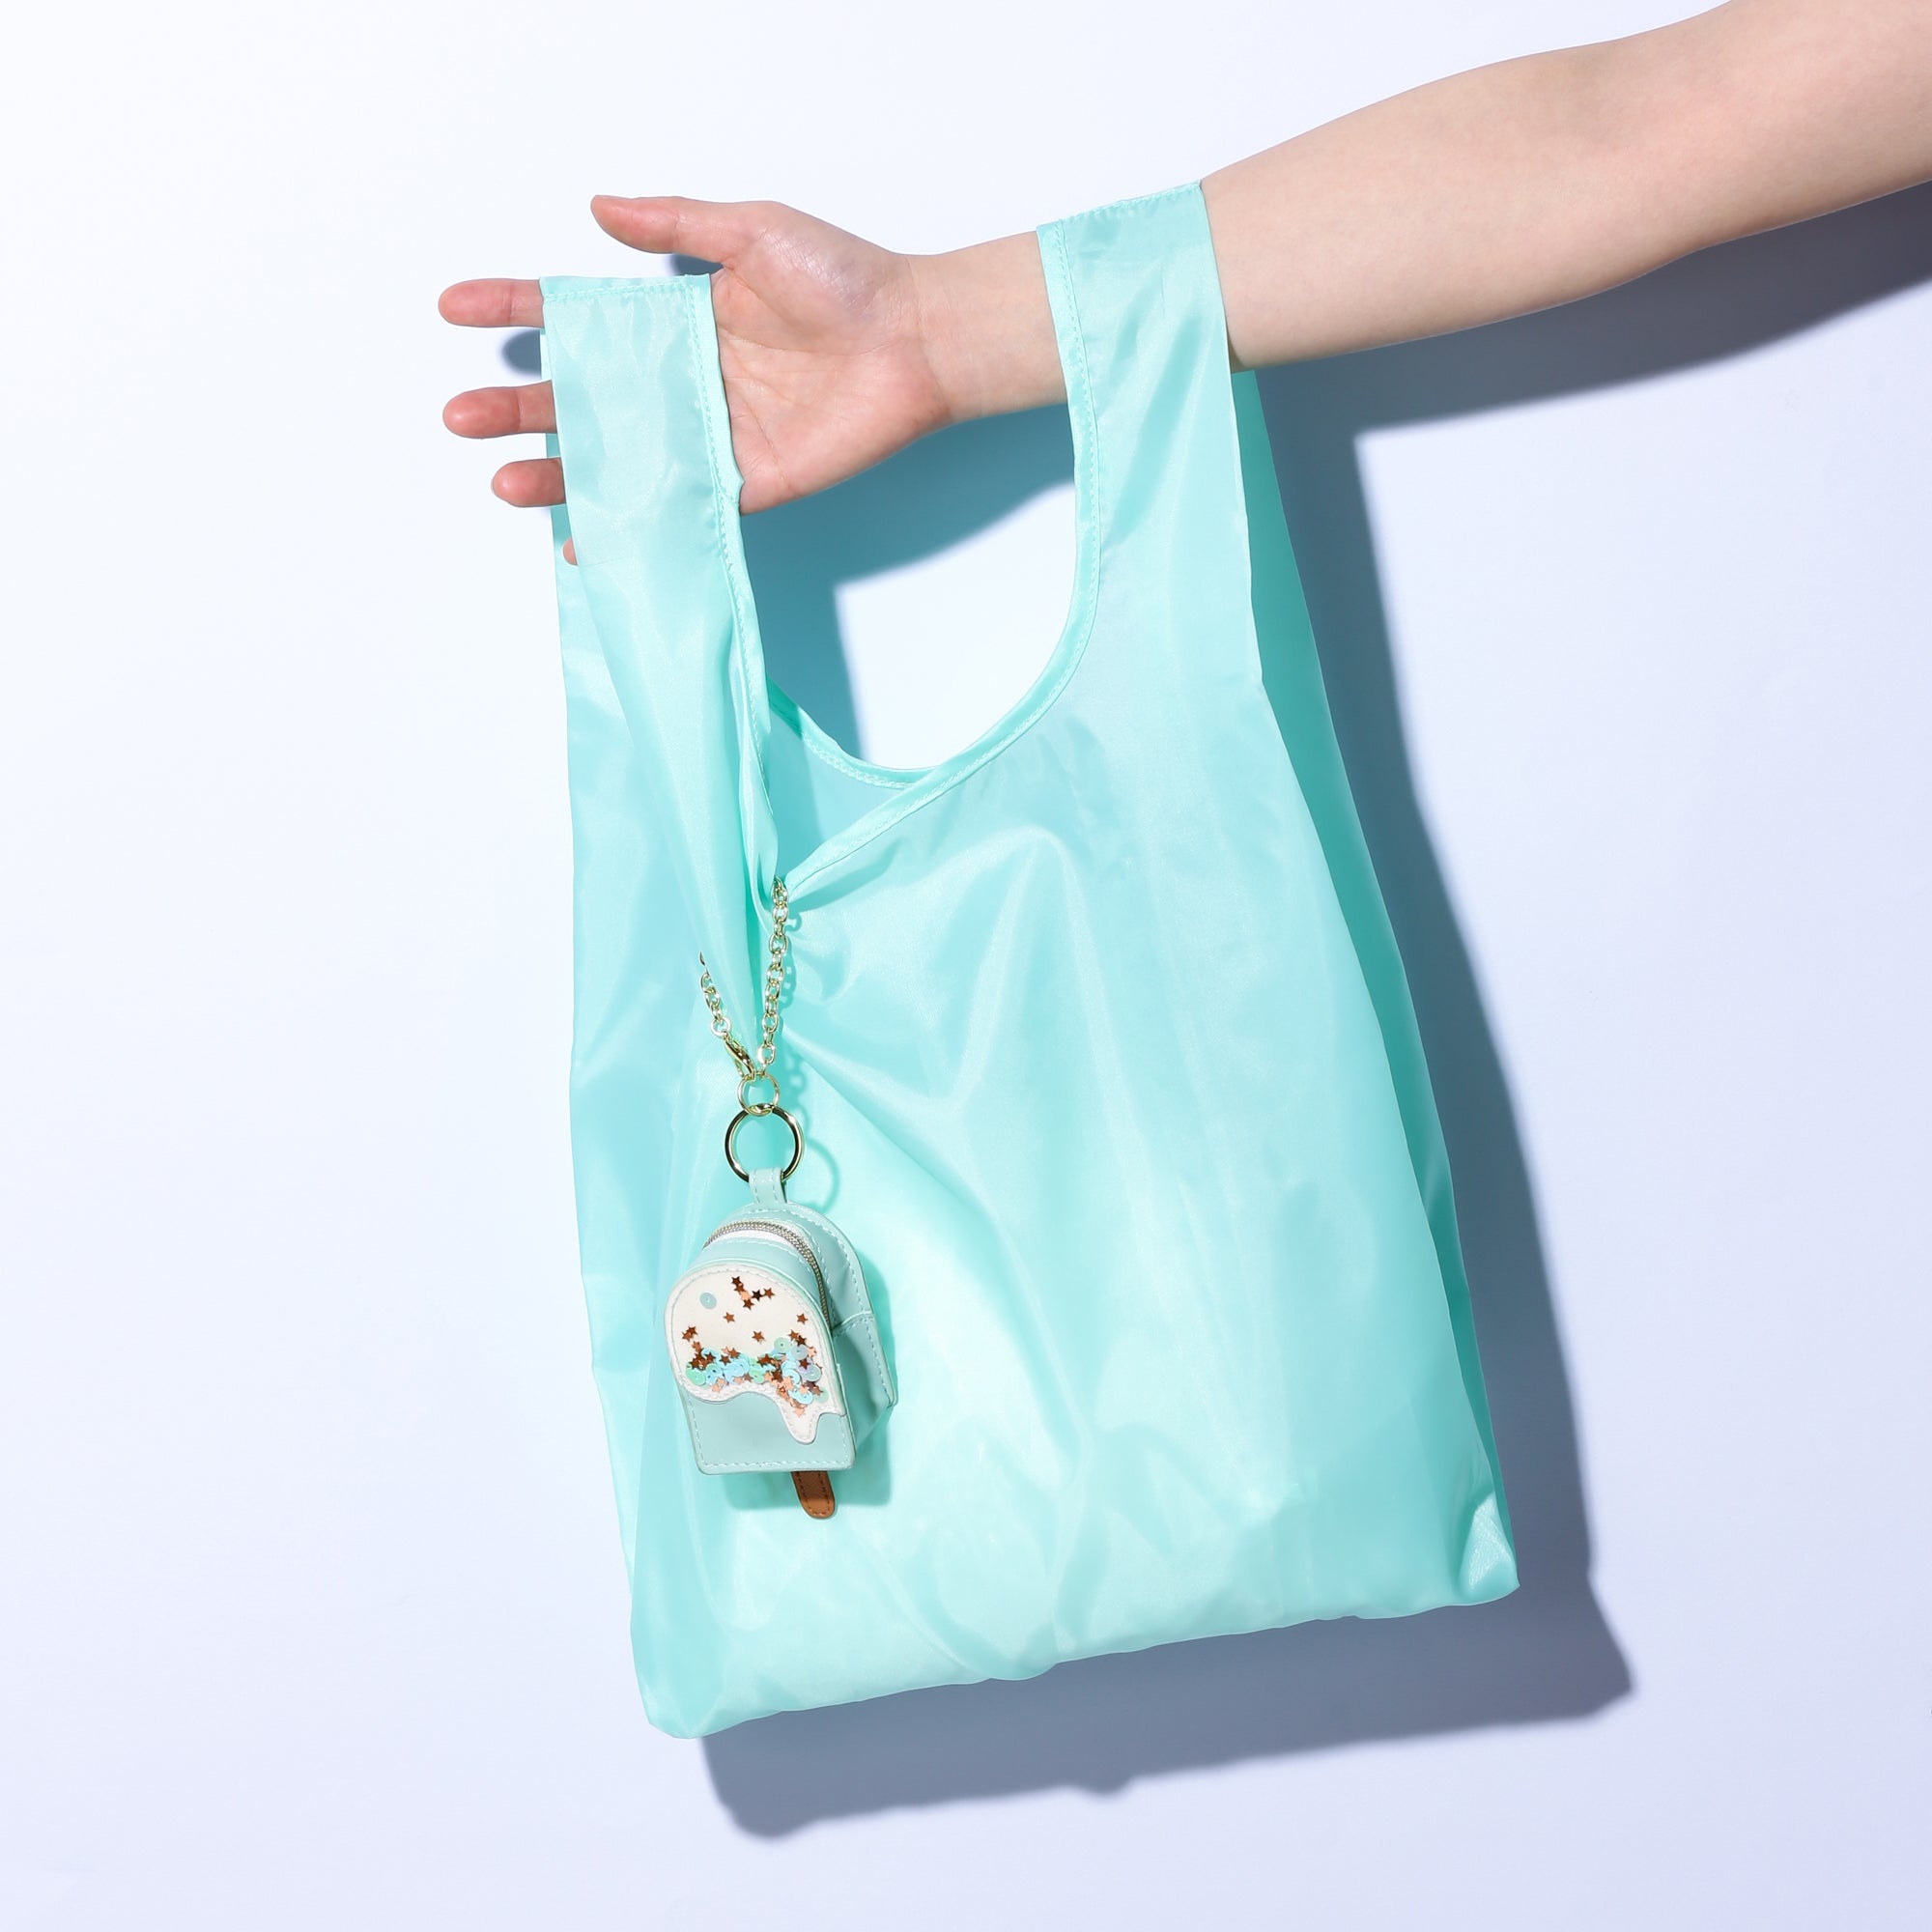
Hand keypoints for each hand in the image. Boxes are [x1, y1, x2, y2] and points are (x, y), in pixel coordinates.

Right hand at [440, 197, 1060, 553]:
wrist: (913, 340)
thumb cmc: (845, 279)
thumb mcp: (751, 231)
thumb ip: (674, 224)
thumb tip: (598, 208)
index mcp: (675, 319)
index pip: (580, 316)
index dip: (516, 309)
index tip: (457, 310)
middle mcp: (682, 380)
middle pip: (581, 399)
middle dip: (516, 410)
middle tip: (462, 416)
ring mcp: (707, 435)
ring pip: (616, 460)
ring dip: (557, 474)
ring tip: (505, 483)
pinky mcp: (743, 482)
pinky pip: (676, 510)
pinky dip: (630, 530)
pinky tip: (584, 542)